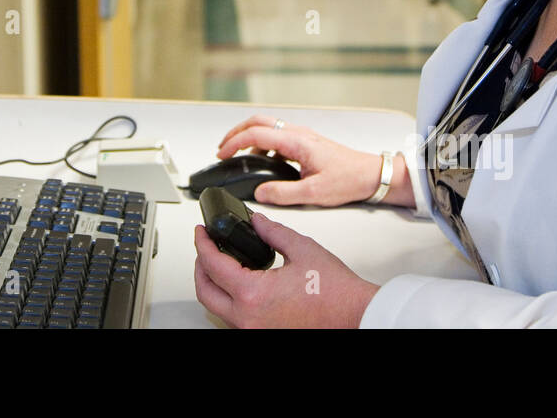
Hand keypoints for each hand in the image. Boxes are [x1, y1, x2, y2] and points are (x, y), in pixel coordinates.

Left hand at [194, 212, 380, 327]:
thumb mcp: (301, 248)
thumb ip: (272, 232)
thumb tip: (255, 221)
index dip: (203, 243)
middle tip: (206, 246)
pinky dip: (229, 299)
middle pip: (205, 291)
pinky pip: (234, 318)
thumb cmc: (336, 292)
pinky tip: (239, 284)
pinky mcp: (262, 335)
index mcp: (253, 295)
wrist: (356, 316)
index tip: (201, 232)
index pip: (213, 265)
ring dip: (213, 284)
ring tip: (221, 262)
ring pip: (217, 308)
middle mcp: (248, 319)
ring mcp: (254, 331)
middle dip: (200, 265)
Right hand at [217, 116, 386, 206]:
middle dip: (236, 132)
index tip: (221, 154)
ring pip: (267, 127)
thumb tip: (259, 192)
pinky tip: (262, 161)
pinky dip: (262, 144)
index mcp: (296, 142)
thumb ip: (283, 194)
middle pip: (258, 121)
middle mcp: (298, 134)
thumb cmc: (349, 180)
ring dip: (249, 137)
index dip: (234, 142)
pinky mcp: (306, 143)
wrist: (371, 175)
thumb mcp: (314, 193)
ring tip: (237, 155)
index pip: (256, 134)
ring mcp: (302, 136)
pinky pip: (277, 136)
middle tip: (222, 148)